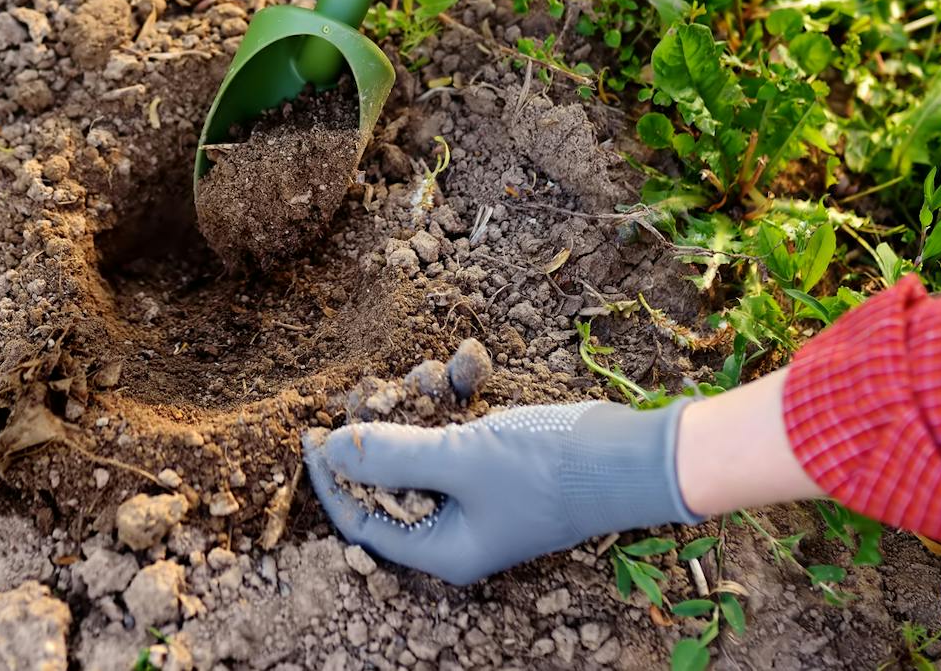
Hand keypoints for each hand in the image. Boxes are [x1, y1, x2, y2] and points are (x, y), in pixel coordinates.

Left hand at [302, 400, 702, 584]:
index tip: (309, 434)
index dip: (331, 479)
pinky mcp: (498, 476)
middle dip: (367, 448)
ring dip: (402, 428)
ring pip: (418, 467)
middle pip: (386, 494)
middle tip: (350, 402)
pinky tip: (434, 388)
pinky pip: (450, 453)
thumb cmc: (549, 468)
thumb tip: (330, 451)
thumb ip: (390, 454)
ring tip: (389, 388)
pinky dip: (436, 424)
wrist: (631, 457)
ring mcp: (479, 505)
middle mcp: (456, 536)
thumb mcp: (459, 458)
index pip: (361, 522)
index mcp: (441, 551)